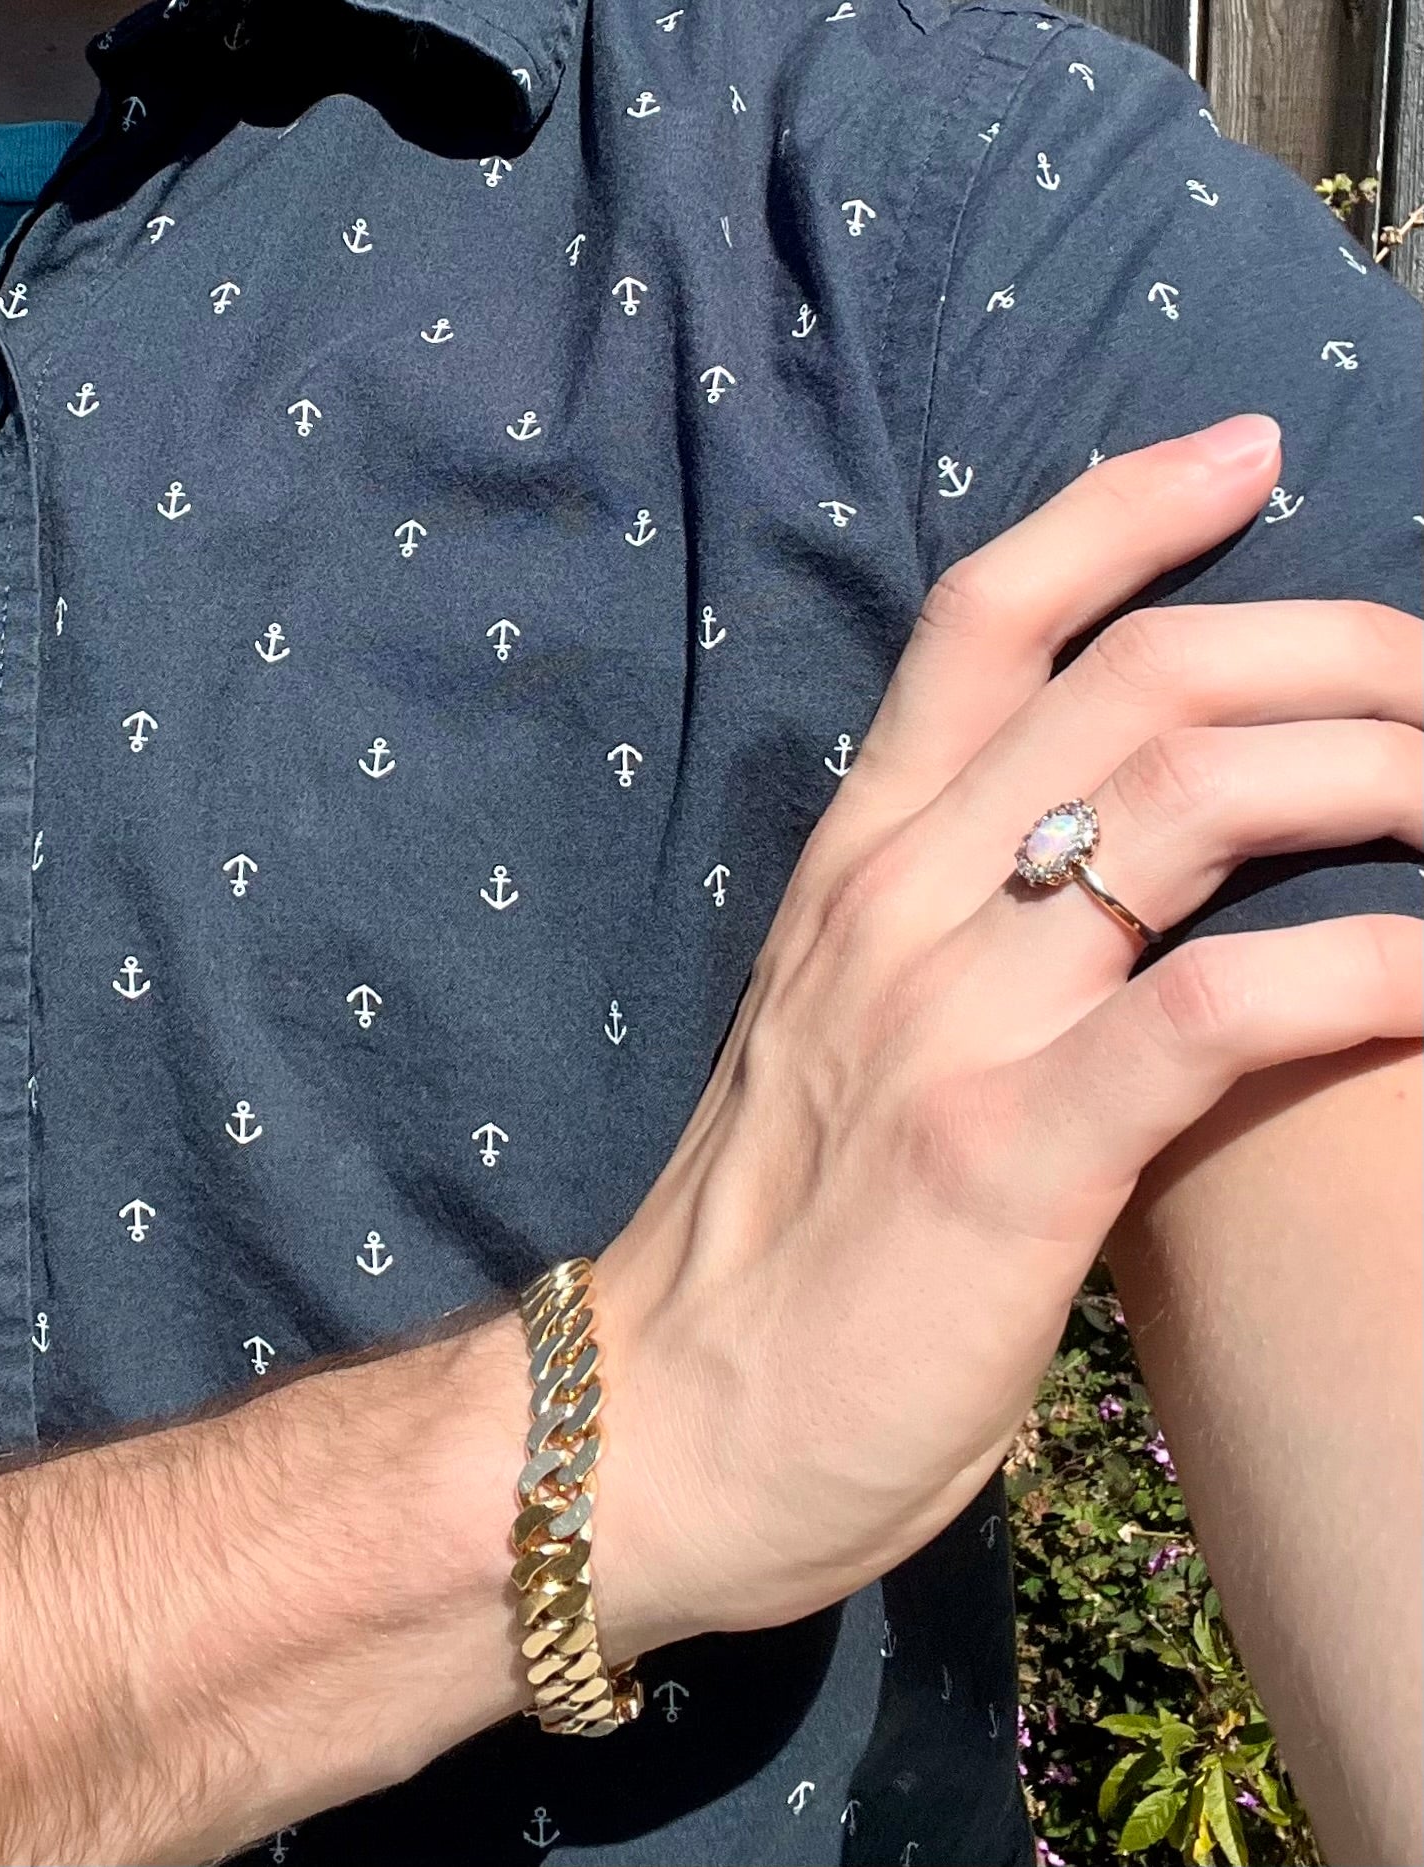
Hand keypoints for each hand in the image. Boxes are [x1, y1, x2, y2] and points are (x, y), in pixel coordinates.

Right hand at [591, 412, 1422, 1654]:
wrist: (665, 1427)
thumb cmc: (770, 1246)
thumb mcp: (839, 1046)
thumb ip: (948, 943)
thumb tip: (1102, 891)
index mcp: (853, 871)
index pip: (979, 626)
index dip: (1118, 513)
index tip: (1243, 456)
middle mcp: (897, 907)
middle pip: (1141, 679)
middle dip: (1343, 645)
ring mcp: (948, 1021)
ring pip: (1195, 798)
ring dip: (1391, 771)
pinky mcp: (1008, 1154)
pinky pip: (1222, 1007)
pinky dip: (1374, 971)